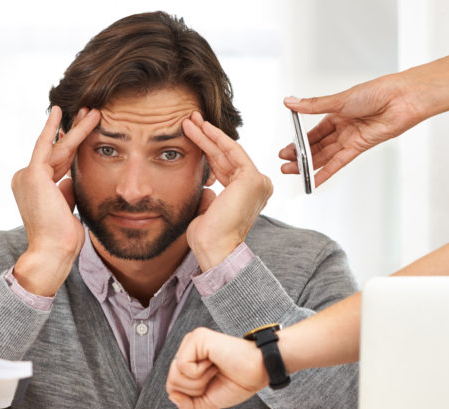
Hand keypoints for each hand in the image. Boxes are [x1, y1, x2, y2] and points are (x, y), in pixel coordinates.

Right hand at [10, 106, 100, 295]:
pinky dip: (54, 128)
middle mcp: (26, 179)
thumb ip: (66, 191)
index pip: (57, 163)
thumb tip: (69, 179)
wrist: (53, 250)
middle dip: (75, 132)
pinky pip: (46, 145)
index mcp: (34, 189)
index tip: (83, 134)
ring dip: (76, 128)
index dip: (72, 148)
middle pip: (57, 151)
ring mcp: (27, 175)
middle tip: (89, 113)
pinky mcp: (33, 173)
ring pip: (57, 146)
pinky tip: (62, 113)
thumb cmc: (62, 237)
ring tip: (92, 111)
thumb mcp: (67, 208)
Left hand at [166, 327, 268, 408]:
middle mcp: (187, 348)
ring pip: (175, 376)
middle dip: (195, 390)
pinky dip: (200, 372)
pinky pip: (182, 366)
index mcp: (188, 360)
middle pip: (171, 383)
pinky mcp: (197, 338)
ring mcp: (191, 341)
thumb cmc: (238, 382)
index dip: (192, 396)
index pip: (173, 387)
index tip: (212, 384)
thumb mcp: (208, 401)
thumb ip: (188, 405)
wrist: (259, 372)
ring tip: (215, 369)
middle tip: (215, 376)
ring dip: (199, 381)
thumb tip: (172, 396)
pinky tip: (214, 362)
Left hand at [182, 112, 272, 269]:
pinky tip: (203, 128)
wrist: (215, 248)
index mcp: (247, 197)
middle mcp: (257, 189)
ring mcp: (257, 182)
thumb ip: (210, 196)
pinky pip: (233, 151)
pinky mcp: (252, 178)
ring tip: (190, 120)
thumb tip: (206, 187)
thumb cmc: (209, 237)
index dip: (207, 152)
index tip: (191, 139)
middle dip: (207, 138)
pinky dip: (217, 138)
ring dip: (208, 134)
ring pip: (228, 152)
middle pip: (226, 158)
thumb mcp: (207, 211)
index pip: (225, 168)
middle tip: (191, 122)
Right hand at [279, 74, 425, 185]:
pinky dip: (326, 171)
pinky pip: (339, 162)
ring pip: (324, 155)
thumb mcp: (339, 99)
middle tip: (285, 163)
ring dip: (308, 164)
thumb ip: (313, 106)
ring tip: (291, 170)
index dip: (299, 141)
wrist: (402, 98)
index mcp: (336, 113)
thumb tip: (291, 102)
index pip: (313, 132)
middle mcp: (343, 127)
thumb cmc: (377, 92)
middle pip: (317, 146)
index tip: (287, 148)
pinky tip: (314, 179)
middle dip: (300, 155)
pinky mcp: (359, 148)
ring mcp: (350, 139)